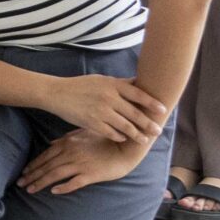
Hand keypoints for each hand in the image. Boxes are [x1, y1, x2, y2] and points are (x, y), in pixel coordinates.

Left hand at [18, 130, 148, 196]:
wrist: (125, 148)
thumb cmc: (104, 140)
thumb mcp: (83, 133)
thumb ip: (66, 138)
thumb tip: (52, 143)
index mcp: (68, 143)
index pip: (45, 156)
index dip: (33, 165)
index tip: (24, 173)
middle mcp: (71, 153)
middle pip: (47, 166)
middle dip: (32, 176)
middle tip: (20, 184)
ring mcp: (80, 164)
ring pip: (55, 174)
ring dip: (41, 183)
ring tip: (30, 190)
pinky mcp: (91, 174)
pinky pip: (74, 182)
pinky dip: (63, 187)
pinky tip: (54, 191)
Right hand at [41, 73, 167, 144]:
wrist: (57, 93)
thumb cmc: (81, 85)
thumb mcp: (101, 80)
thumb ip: (120, 83)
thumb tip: (139, 83)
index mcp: (112, 85)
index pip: (138, 94)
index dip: (152, 103)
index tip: (162, 110)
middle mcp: (108, 97)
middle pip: (134, 113)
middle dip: (148, 123)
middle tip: (158, 130)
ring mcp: (100, 111)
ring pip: (125, 126)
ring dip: (137, 134)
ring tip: (145, 140)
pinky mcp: (92, 123)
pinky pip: (111, 132)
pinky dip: (120, 137)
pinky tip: (125, 139)